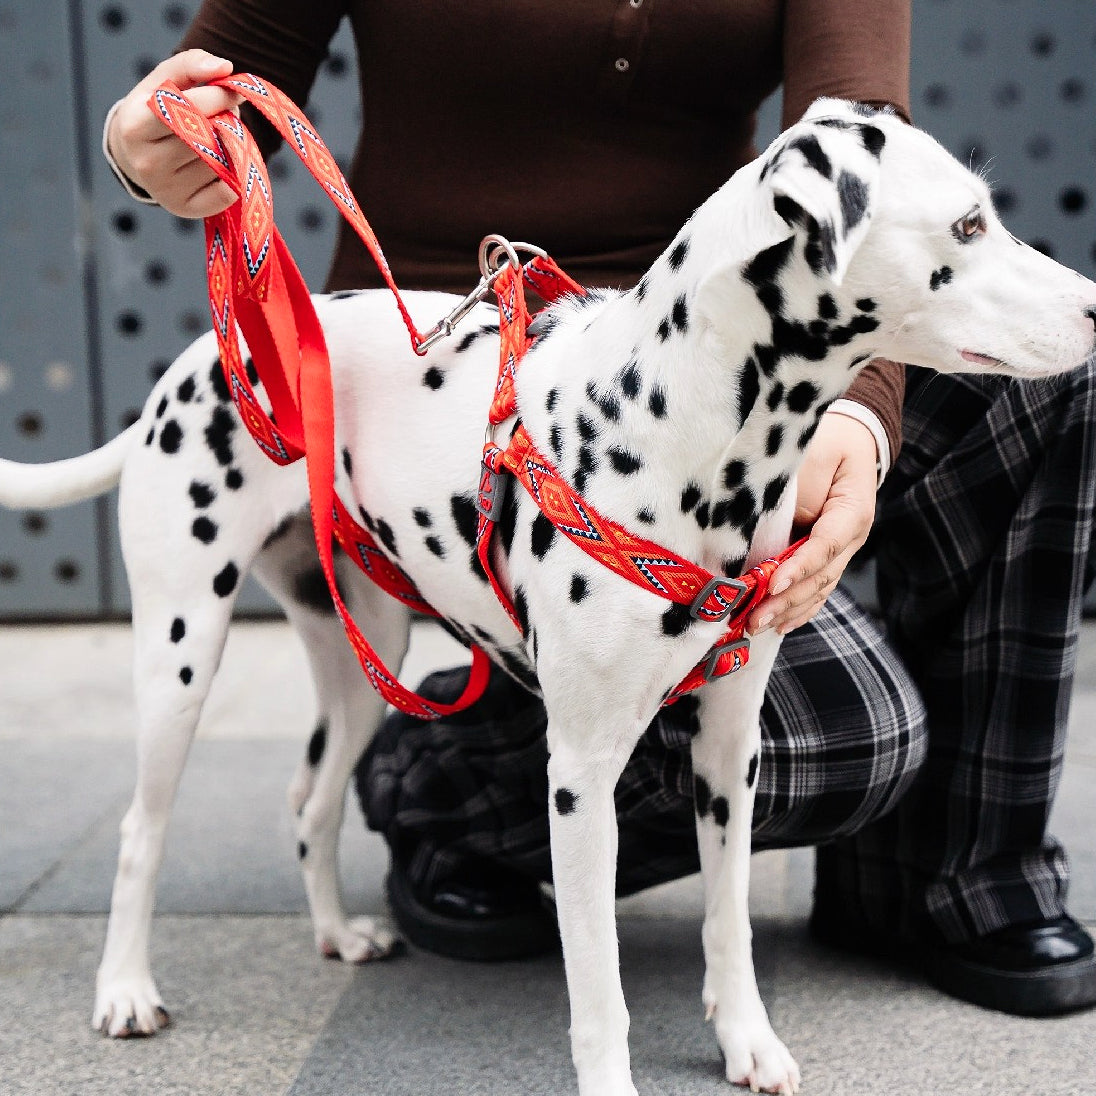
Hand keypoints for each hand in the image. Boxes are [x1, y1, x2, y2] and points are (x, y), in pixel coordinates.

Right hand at [106, 50, 242, 217]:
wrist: (138, 157)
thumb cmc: (156, 112)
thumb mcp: (162, 82)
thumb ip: (191, 65)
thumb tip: (225, 68)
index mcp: (135, 126)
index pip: (187, 110)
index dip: (216, 97)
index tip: (230, 91)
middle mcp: (147, 163)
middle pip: (207, 138)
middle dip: (225, 121)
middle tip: (224, 115)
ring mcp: (167, 190)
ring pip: (220, 163)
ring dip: (230, 147)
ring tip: (216, 138)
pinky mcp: (186, 209)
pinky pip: (227, 190)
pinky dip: (232, 174)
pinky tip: (218, 164)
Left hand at [745, 412, 877, 635]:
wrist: (848, 439)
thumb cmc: (825, 442)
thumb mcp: (811, 456)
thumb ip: (793, 494)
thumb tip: (765, 530)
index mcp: (853, 512)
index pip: (825, 546)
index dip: (799, 568)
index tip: (772, 584)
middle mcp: (851, 538)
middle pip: (820, 576)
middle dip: (786, 600)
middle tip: (755, 617)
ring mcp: (841, 551)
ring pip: (817, 589)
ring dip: (788, 611)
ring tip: (757, 626)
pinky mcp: (826, 557)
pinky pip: (815, 588)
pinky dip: (798, 608)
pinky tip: (779, 625)